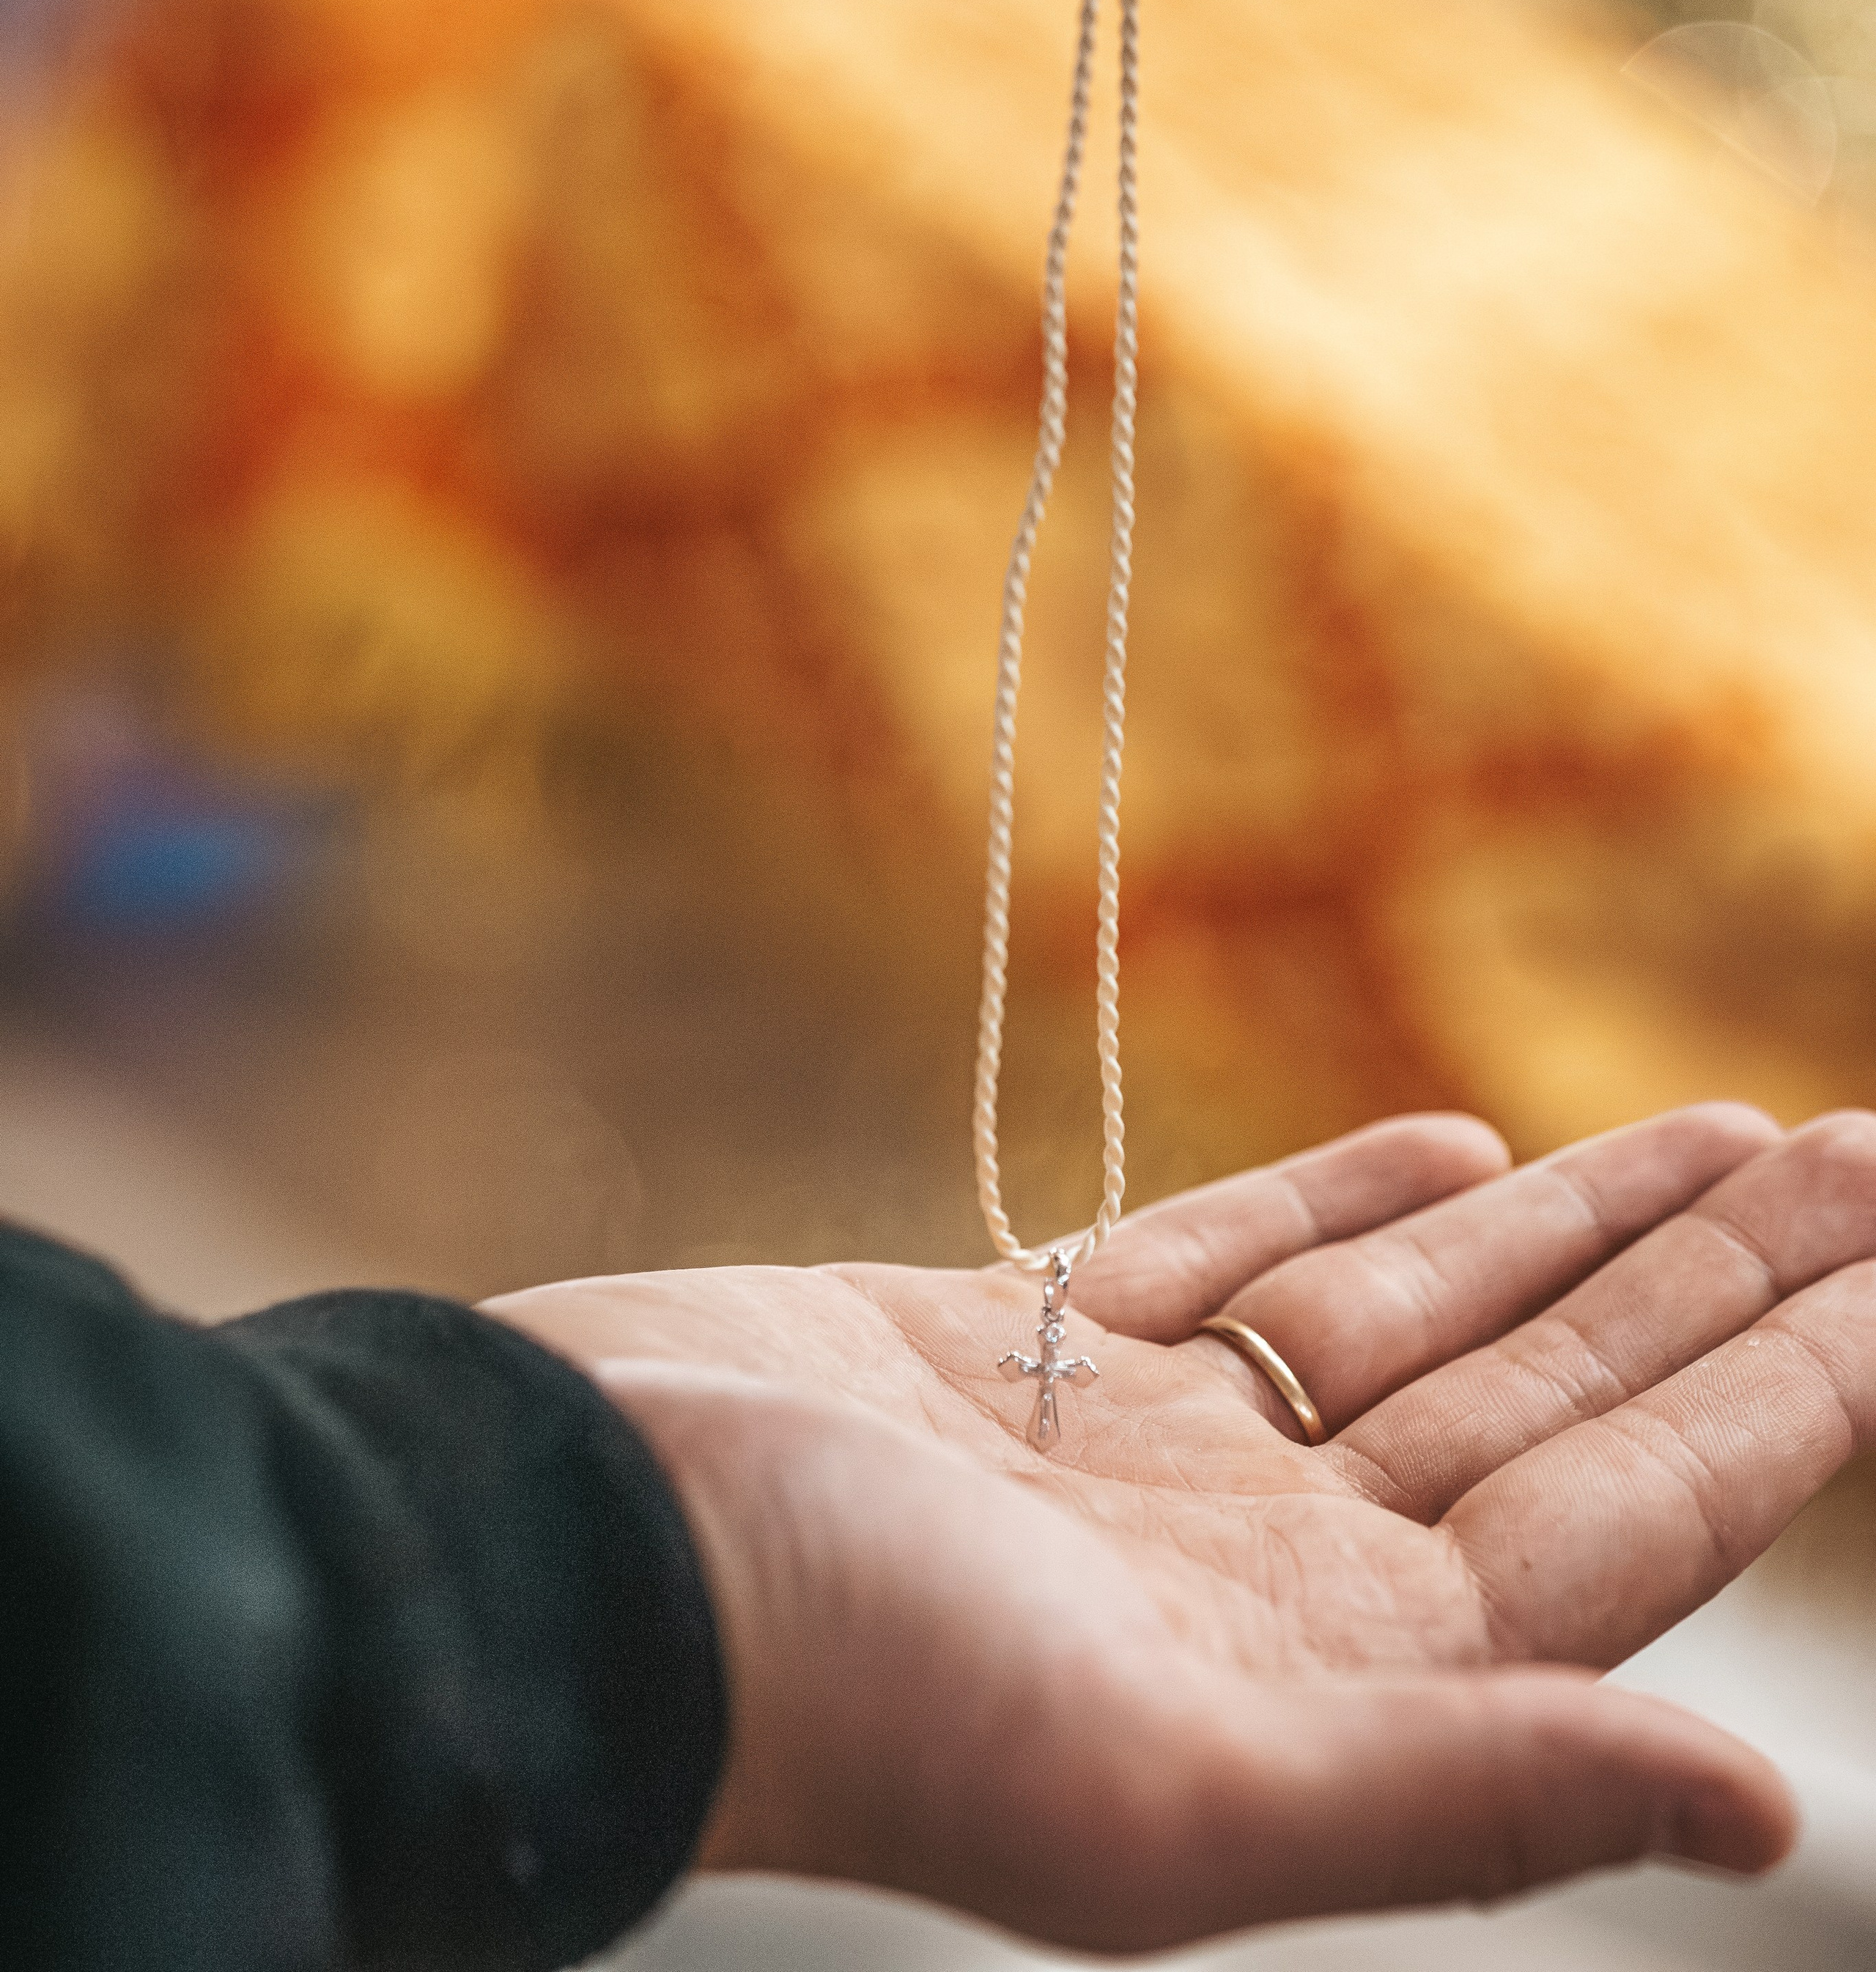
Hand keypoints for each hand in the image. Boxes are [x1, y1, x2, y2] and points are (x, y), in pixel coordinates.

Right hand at [489, 1104, 1875, 1954]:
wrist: (562, 1545)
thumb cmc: (841, 1678)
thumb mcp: (1175, 1791)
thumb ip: (1469, 1796)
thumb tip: (1766, 1806)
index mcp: (1331, 1677)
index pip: (1633, 1518)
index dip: (1789, 1393)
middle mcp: (1265, 1567)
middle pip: (1555, 1395)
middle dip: (1717, 1280)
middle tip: (1863, 1154)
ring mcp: (1143, 1452)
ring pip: (1418, 1313)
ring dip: (1574, 1224)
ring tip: (1725, 1137)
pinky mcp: (1014, 1348)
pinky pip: (1234, 1258)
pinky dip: (1353, 1199)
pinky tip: (1466, 1147)